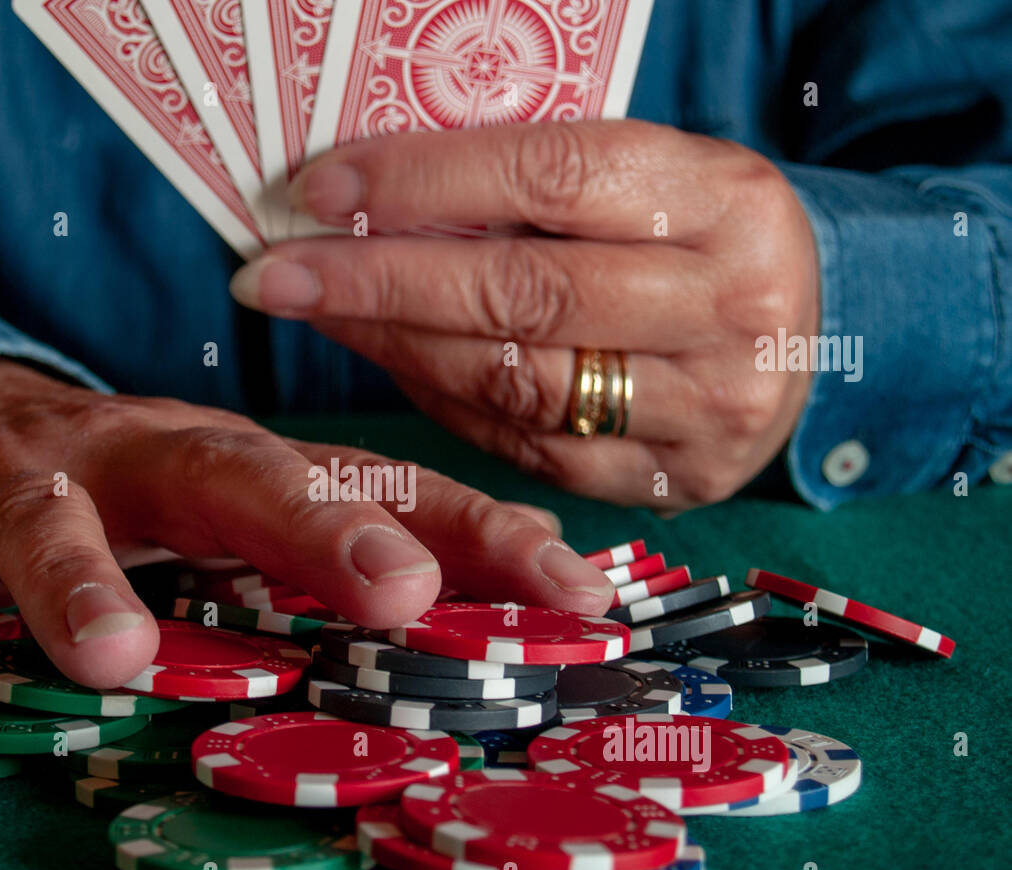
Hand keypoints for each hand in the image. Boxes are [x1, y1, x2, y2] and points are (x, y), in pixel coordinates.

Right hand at [0, 358, 613, 718]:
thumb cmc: (135, 494)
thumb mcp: (243, 517)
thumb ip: (355, 558)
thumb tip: (527, 614)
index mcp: (246, 467)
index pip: (378, 487)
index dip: (480, 536)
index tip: (578, 598)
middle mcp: (152, 460)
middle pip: (239, 473)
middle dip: (318, 526)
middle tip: (390, 587)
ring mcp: (35, 483)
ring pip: (55, 519)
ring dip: (84, 584)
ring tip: (112, 660)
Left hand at [229, 119, 819, 509]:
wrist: (810, 331)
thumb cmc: (697, 237)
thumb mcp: (650, 179)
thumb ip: (534, 186)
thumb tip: (370, 196)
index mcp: (724, 199)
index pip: (551, 176)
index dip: (424, 183)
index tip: (319, 191)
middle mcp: (729, 308)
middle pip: (523, 294)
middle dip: (379, 282)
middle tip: (275, 275)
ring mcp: (707, 408)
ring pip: (516, 382)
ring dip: (396, 347)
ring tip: (319, 314)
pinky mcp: (674, 477)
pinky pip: (529, 445)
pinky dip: (444, 403)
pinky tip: (391, 363)